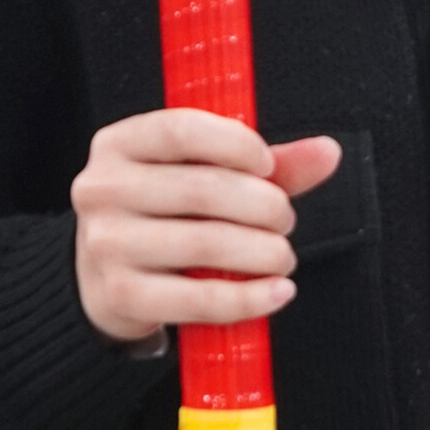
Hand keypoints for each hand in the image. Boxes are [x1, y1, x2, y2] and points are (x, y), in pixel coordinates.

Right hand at [71, 109, 342, 344]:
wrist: (102, 280)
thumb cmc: (161, 214)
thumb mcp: (199, 175)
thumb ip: (263, 164)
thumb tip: (327, 152)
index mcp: (119, 144)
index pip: (182, 130)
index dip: (237, 144)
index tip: (268, 164)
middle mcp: (102, 189)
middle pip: (203, 189)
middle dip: (264, 205)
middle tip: (285, 220)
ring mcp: (106, 244)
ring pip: (205, 243)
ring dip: (263, 252)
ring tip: (283, 256)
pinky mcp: (119, 296)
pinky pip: (198, 299)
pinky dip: (249, 297)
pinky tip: (277, 291)